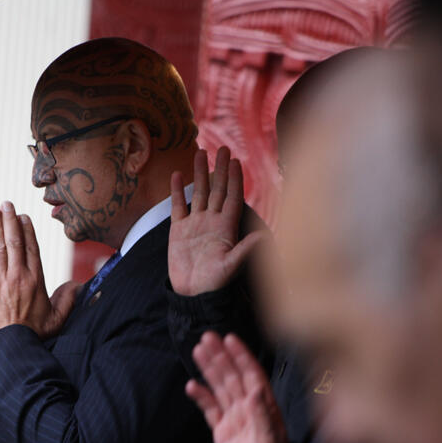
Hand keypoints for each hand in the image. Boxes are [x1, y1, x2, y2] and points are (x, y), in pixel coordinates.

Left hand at [0, 201, 79, 345]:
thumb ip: (67, 301)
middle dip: (9, 220)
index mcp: (35, 280)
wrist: (9, 347)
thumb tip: (79, 286)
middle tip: (5, 205)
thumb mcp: (55, 320)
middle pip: (14, 241)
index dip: (26, 229)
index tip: (23, 217)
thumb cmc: (32, 336)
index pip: (31, 248)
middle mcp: (18, 276)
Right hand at [169, 147, 266, 295]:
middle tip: (222, 148)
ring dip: (199, 173)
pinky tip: (176, 174)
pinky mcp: (178, 230)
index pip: (232, 197)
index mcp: (226, 227)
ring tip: (200, 152)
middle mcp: (212, 221)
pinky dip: (176, 191)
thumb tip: (265, 237)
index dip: (235, 179)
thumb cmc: (215, 283)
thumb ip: (245, 250)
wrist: (193, 294)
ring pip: (198, 192)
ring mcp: (195, 224)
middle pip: (217, 189)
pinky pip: (178, 206)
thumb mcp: (232, 266)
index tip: (236, 160)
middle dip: (220, 169)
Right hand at [186, 332, 287, 442]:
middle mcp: (249, 408)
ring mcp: (235, 418)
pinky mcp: (222, 431)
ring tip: (197, 351)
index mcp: (263, 407)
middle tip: (207, 338)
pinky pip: (210, 408)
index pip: (251, 374)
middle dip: (221, 356)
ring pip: (220, 387)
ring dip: (209, 369)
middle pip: (232, 375)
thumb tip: (256, 392)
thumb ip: (262, 417)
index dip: (241, 356)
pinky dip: (201, 396)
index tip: (230, 339)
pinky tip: (192, 385)